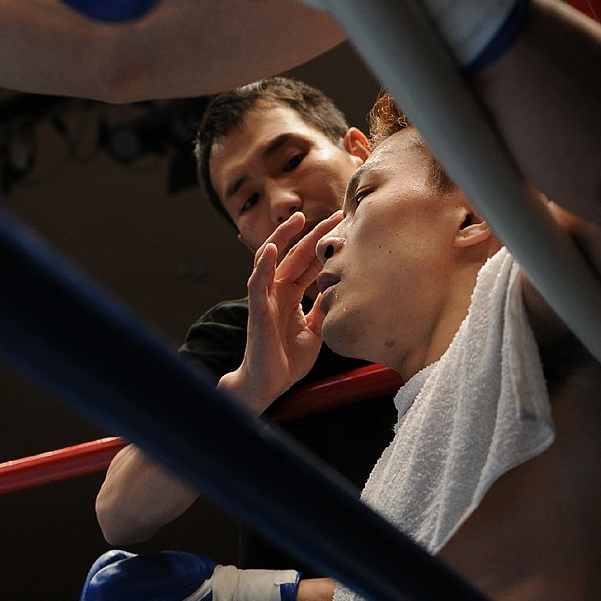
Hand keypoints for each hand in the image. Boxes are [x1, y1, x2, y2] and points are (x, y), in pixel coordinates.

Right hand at [219, 211, 343, 411]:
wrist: (270, 384)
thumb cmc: (288, 360)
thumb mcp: (316, 331)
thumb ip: (322, 309)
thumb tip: (339, 290)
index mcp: (291, 295)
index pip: (308, 263)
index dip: (323, 245)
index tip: (343, 226)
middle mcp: (277, 291)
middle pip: (294, 255)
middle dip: (313, 234)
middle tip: (334, 215)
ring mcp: (265, 298)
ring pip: (270, 259)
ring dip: (283, 237)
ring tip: (297, 219)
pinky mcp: (257, 310)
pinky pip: (257, 282)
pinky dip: (263, 264)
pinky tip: (273, 249)